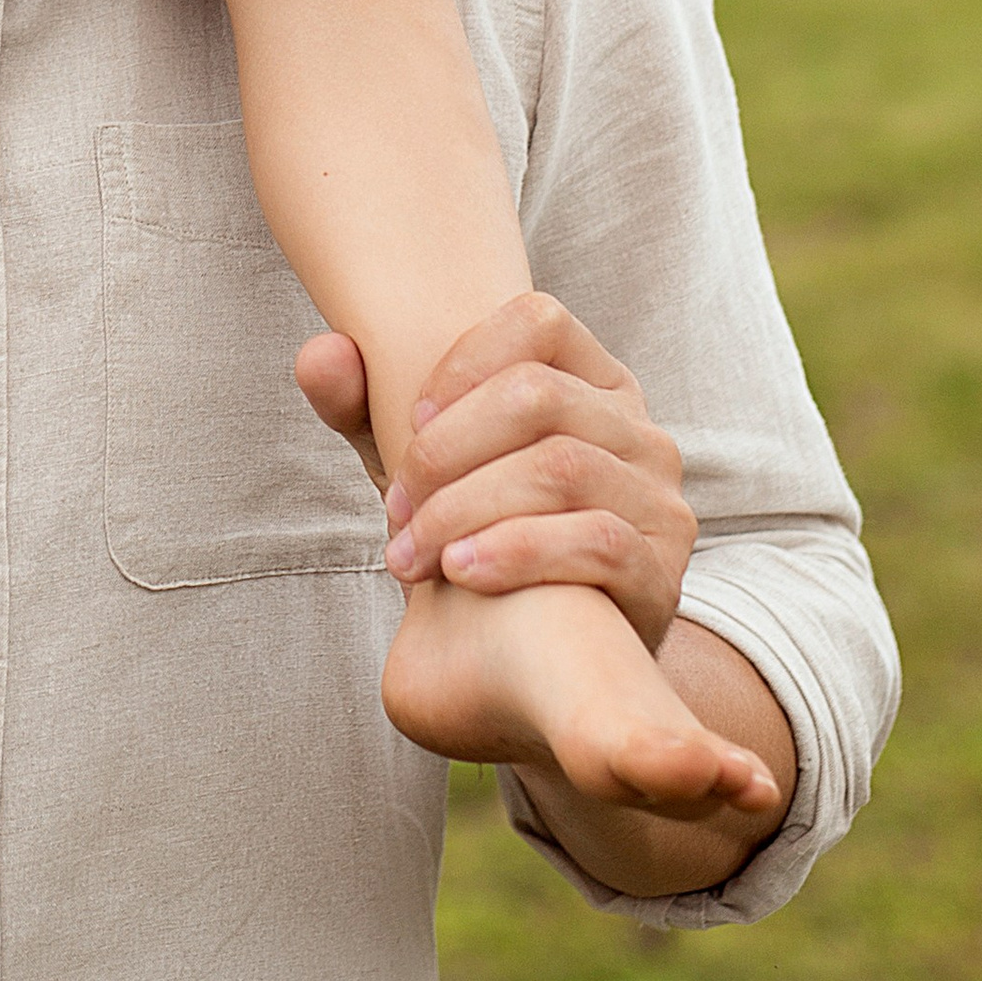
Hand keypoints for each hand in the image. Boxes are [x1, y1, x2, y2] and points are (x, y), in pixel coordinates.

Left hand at [353, 291, 695, 657]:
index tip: (412, 419)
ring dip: (463, 509)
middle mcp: (642, 431)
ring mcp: (661, 502)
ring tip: (410, 554)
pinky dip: (514, 552)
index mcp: (596, 383)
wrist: (538, 659)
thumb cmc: (477, 533)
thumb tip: (318, 354)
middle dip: (445, 451)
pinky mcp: (663, 575)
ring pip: (560, 467)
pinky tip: (460, 575)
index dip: (464, 361)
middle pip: (539, 395)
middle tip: (394, 509)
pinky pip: (596, 542)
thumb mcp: (420, 465)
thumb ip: (363, 404)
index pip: (540, 321)